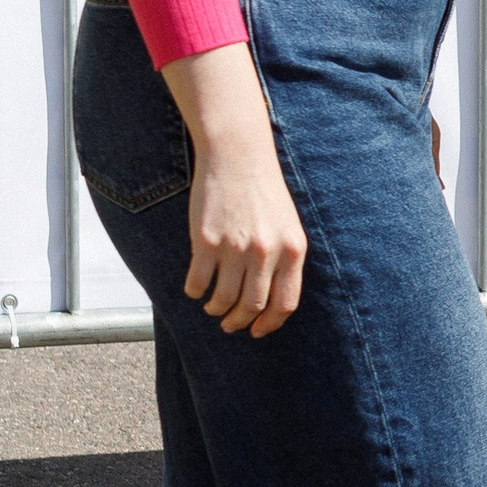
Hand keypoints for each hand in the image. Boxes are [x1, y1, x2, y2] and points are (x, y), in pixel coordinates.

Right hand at [162, 45, 307, 336]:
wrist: (238, 155)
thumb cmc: (263, 191)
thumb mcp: (287, 225)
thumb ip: (284, 259)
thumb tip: (271, 301)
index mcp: (292, 249)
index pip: (285, 303)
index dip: (269, 323)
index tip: (257, 330)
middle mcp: (266, 251)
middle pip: (252, 305)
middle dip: (239, 321)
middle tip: (229, 324)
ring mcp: (235, 247)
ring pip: (223, 298)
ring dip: (216, 309)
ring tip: (212, 307)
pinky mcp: (206, 240)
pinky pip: (198, 281)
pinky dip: (195, 292)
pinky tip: (195, 288)